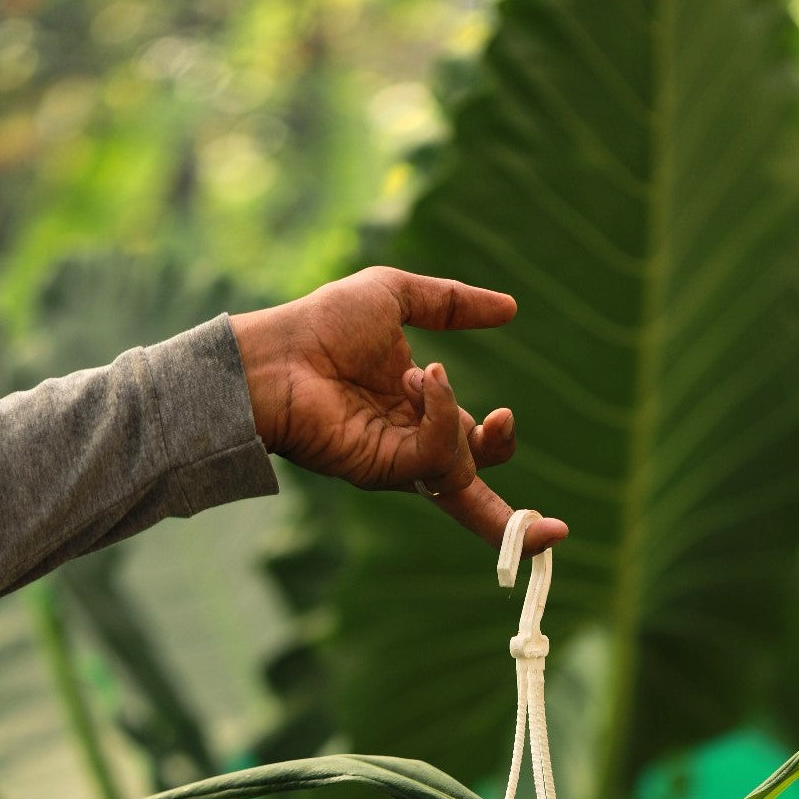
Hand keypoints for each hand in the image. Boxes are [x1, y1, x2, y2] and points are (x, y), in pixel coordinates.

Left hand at [230, 267, 565, 553]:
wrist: (281, 353)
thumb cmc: (323, 324)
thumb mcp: (397, 296)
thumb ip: (452, 302)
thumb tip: (511, 307)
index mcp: (418, 413)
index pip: (473, 445)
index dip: (498, 442)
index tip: (503, 414)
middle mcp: (411, 445)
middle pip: (473, 487)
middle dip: (510, 502)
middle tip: (517, 449)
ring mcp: (398, 462)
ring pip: (463, 471)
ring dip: (458, 420)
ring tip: (425, 375)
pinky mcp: (386, 470)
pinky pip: (437, 456)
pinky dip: (442, 418)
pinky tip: (421, 382)